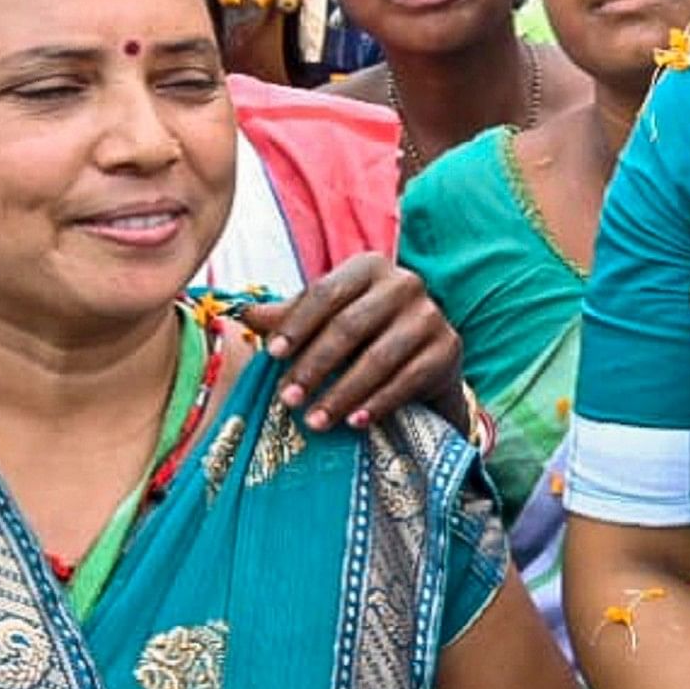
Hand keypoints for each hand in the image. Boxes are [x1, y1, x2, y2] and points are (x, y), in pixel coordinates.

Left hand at [241, 255, 460, 431]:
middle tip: (288, 399)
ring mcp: (431, 315)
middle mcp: (404, 283)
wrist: (427, 356)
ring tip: (314, 420)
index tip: (271, 356)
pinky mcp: (448, 348)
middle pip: (350, 326)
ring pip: (378, 357)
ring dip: (342, 393)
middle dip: (314, 366)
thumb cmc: (366, 333)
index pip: (325, 293)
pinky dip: (377, 403)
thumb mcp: (327, 320)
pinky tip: (353, 422)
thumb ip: (289, 316)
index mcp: (369, 267)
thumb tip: (241, 314)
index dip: (296, 325)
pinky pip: (406, 380)